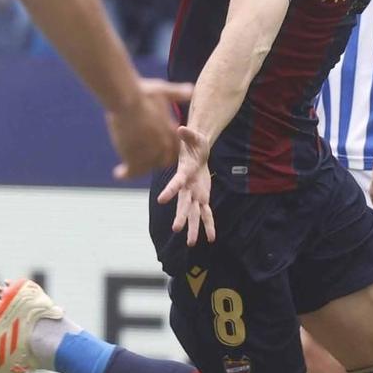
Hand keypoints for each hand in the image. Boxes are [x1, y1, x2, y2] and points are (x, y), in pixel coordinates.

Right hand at [106, 79, 191, 180]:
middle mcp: (162, 145)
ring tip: (124, 170)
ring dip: (136, 168)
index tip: (154, 153)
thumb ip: (178, 94)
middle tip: (139, 162)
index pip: (173, 150)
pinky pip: (132, 170)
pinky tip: (118, 173)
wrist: (126, 99)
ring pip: (145, 167)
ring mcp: (149, 153)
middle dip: (152, 162)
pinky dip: (125, 173)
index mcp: (171, 132)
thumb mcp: (164, 91)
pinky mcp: (133, 156)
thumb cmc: (143, 93)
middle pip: (161, 161)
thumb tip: (192, 91)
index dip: (164, 152)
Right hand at [155, 124, 214, 242]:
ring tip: (190, 244)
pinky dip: (209, 225)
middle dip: (181, 216)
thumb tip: (181, 128)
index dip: (170, 191)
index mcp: (183, 173)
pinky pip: (206, 213)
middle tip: (176, 229)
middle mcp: (187, 188)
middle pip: (183, 204)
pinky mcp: (203, 197)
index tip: (161, 200)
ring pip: (193, 214)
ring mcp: (194, 194)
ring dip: (193, 228)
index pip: (176, 183)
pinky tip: (211, 238)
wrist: (196, 152)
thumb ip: (188, 135)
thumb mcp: (194, 137)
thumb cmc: (193, 144)